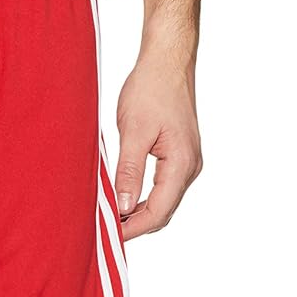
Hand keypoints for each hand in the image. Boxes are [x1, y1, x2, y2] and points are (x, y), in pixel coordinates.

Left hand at [114, 51, 202, 240]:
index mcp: (181, 163)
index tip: (108, 236)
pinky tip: (125, 201)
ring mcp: (187, 162)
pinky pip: (163, 189)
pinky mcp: (180, 156)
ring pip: (163, 203)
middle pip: (162, 213)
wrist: (167, 60)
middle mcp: (190, 167)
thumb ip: (129, 172)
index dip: (132, 229)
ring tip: (111, 219)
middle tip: (105, 232)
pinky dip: (144, 200)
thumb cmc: (151, 88)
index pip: (157, 212)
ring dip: (139, 214)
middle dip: (135, 226)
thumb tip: (123, 207)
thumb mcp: (133, 131)